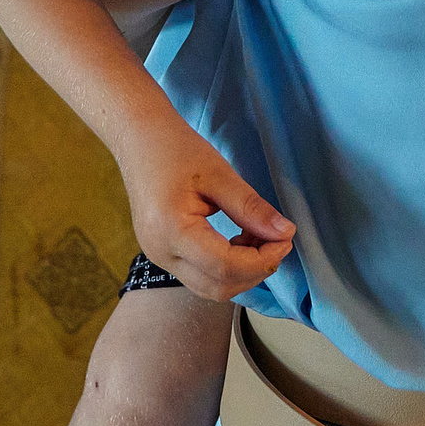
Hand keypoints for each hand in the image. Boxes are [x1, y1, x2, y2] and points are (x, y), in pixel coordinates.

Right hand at [115, 118, 294, 302]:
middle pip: (218, 286)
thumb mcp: (219, 173)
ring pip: (210, 287)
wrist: (139, 138)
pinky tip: (239, 240)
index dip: (262, 259)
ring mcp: (158, 256)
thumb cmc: (175, 148)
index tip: (285, 239)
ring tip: (258, 237)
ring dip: (242, 271)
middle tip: (277, 240)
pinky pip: (200, 275)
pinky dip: (226, 266)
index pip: (225, 266)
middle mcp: (160, 252)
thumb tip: (284, 233)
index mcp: (171, 231)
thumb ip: (251, 208)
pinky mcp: (163, 253)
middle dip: (255, 270)